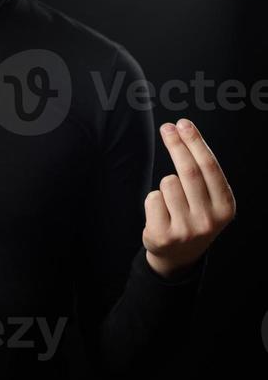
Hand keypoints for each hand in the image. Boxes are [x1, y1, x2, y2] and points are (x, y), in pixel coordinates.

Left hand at [142, 118, 235, 277]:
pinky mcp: (163, 236)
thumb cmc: (194, 216)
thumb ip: (202, 171)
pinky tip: (161, 214)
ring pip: (168, 183)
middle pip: (188, 171)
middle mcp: (209, 220)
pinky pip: (153, 198)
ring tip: (172, 200)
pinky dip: (154, 199)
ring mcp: (186, 230)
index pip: (209, 167)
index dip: (195, 142)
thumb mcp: (209, 198)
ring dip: (166, 183)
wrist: (179, 255)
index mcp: (225, 207)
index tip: (183, 124)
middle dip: (177, 145)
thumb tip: (182, 130)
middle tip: (167, 128)